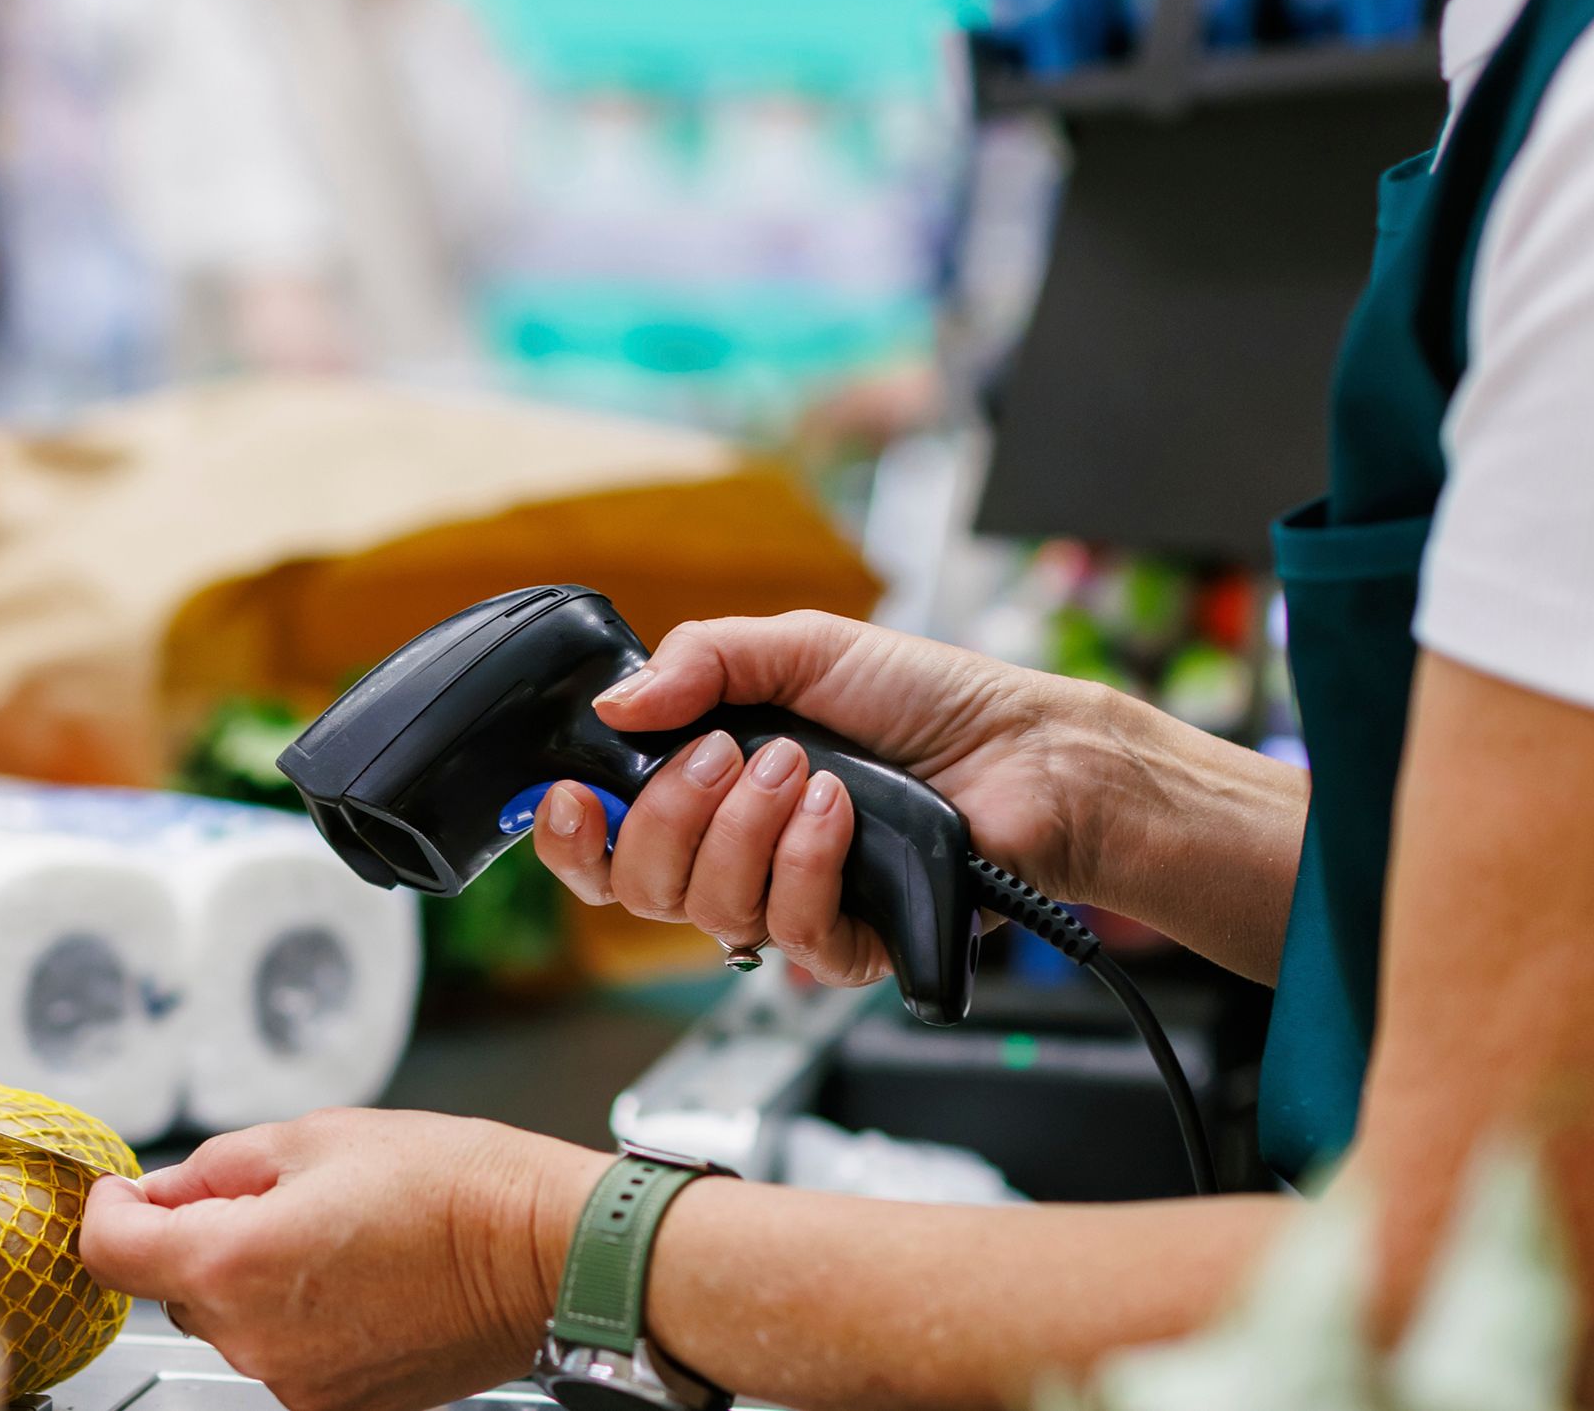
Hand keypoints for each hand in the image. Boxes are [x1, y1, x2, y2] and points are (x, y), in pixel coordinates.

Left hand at [78, 1110, 598, 1410]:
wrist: (540, 1251)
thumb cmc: (447, 1186)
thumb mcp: (311, 1136)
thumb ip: (215, 1167)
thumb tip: (163, 1190)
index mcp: (232, 1261)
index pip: (110, 1252)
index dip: (111, 1209)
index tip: (129, 1191)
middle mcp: (253, 1338)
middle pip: (175, 1286)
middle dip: (199, 1235)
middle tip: (271, 1192)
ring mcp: (297, 1382)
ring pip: (233, 1320)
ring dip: (254, 1276)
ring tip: (335, 1232)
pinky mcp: (338, 1405)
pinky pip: (285, 1352)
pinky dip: (299, 1315)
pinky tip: (356, 1277)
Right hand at [535, 610, 1146, 982]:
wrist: (1027, 749)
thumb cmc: (925, 699)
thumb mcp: (801, 646)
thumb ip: (700, 662)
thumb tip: (613, 705)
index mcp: (706, 796)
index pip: (602, 848)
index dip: (567, 838)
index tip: (566, 797)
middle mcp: (736, 860)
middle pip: (637, 886)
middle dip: (670, 813)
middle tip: (729, 752)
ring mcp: (790, 908)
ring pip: (707, 911)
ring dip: (747, 829)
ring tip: (804, 769)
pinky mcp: (851, 947)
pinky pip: (789, 934)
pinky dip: (805, 860)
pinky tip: (839, 811)